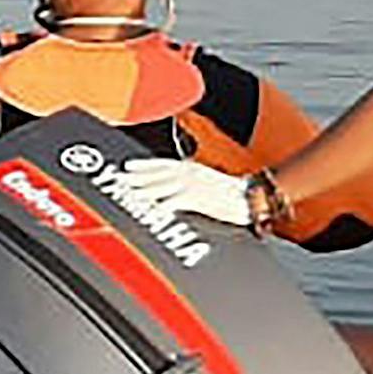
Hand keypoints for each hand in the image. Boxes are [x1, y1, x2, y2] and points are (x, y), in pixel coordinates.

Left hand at [116, 159, 253, 227]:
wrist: (253, 197)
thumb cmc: (233, 193)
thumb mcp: (209, 180)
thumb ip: (190, 181)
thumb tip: (177, 186)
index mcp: (191, 168)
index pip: (161, 164)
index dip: (143, 166)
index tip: (127, 167)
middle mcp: (188, 174)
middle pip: (156, 175)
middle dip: (136, 178)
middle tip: (119, 180)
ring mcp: (191, 186)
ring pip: (160, 187)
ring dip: (143, 190)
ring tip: (128, 193)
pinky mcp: (197, 200)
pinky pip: (173, 202)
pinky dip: (160, 205)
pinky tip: (150, 209)